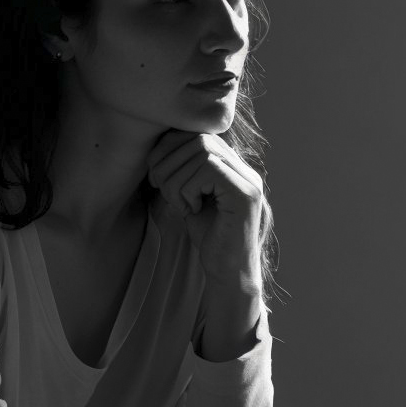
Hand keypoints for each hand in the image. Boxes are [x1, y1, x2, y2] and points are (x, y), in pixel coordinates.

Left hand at [147, 126, 269, 346]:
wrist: (228, 273)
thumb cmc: (208, 237)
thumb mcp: (189, 196)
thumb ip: (183, 170)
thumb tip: (158, 145)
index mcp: (233, 165)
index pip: (198, 133)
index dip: (169, 147)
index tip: (156, 176)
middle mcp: (244, 168)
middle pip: (199, 139)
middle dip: (169, 162)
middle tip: (160, 188)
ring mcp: (248, 180)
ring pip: (202, 153)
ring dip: (177, 180)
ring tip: (179, 204)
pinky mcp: (245, 195)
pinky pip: (208, 170)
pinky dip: (189, 189)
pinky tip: (191, 210)